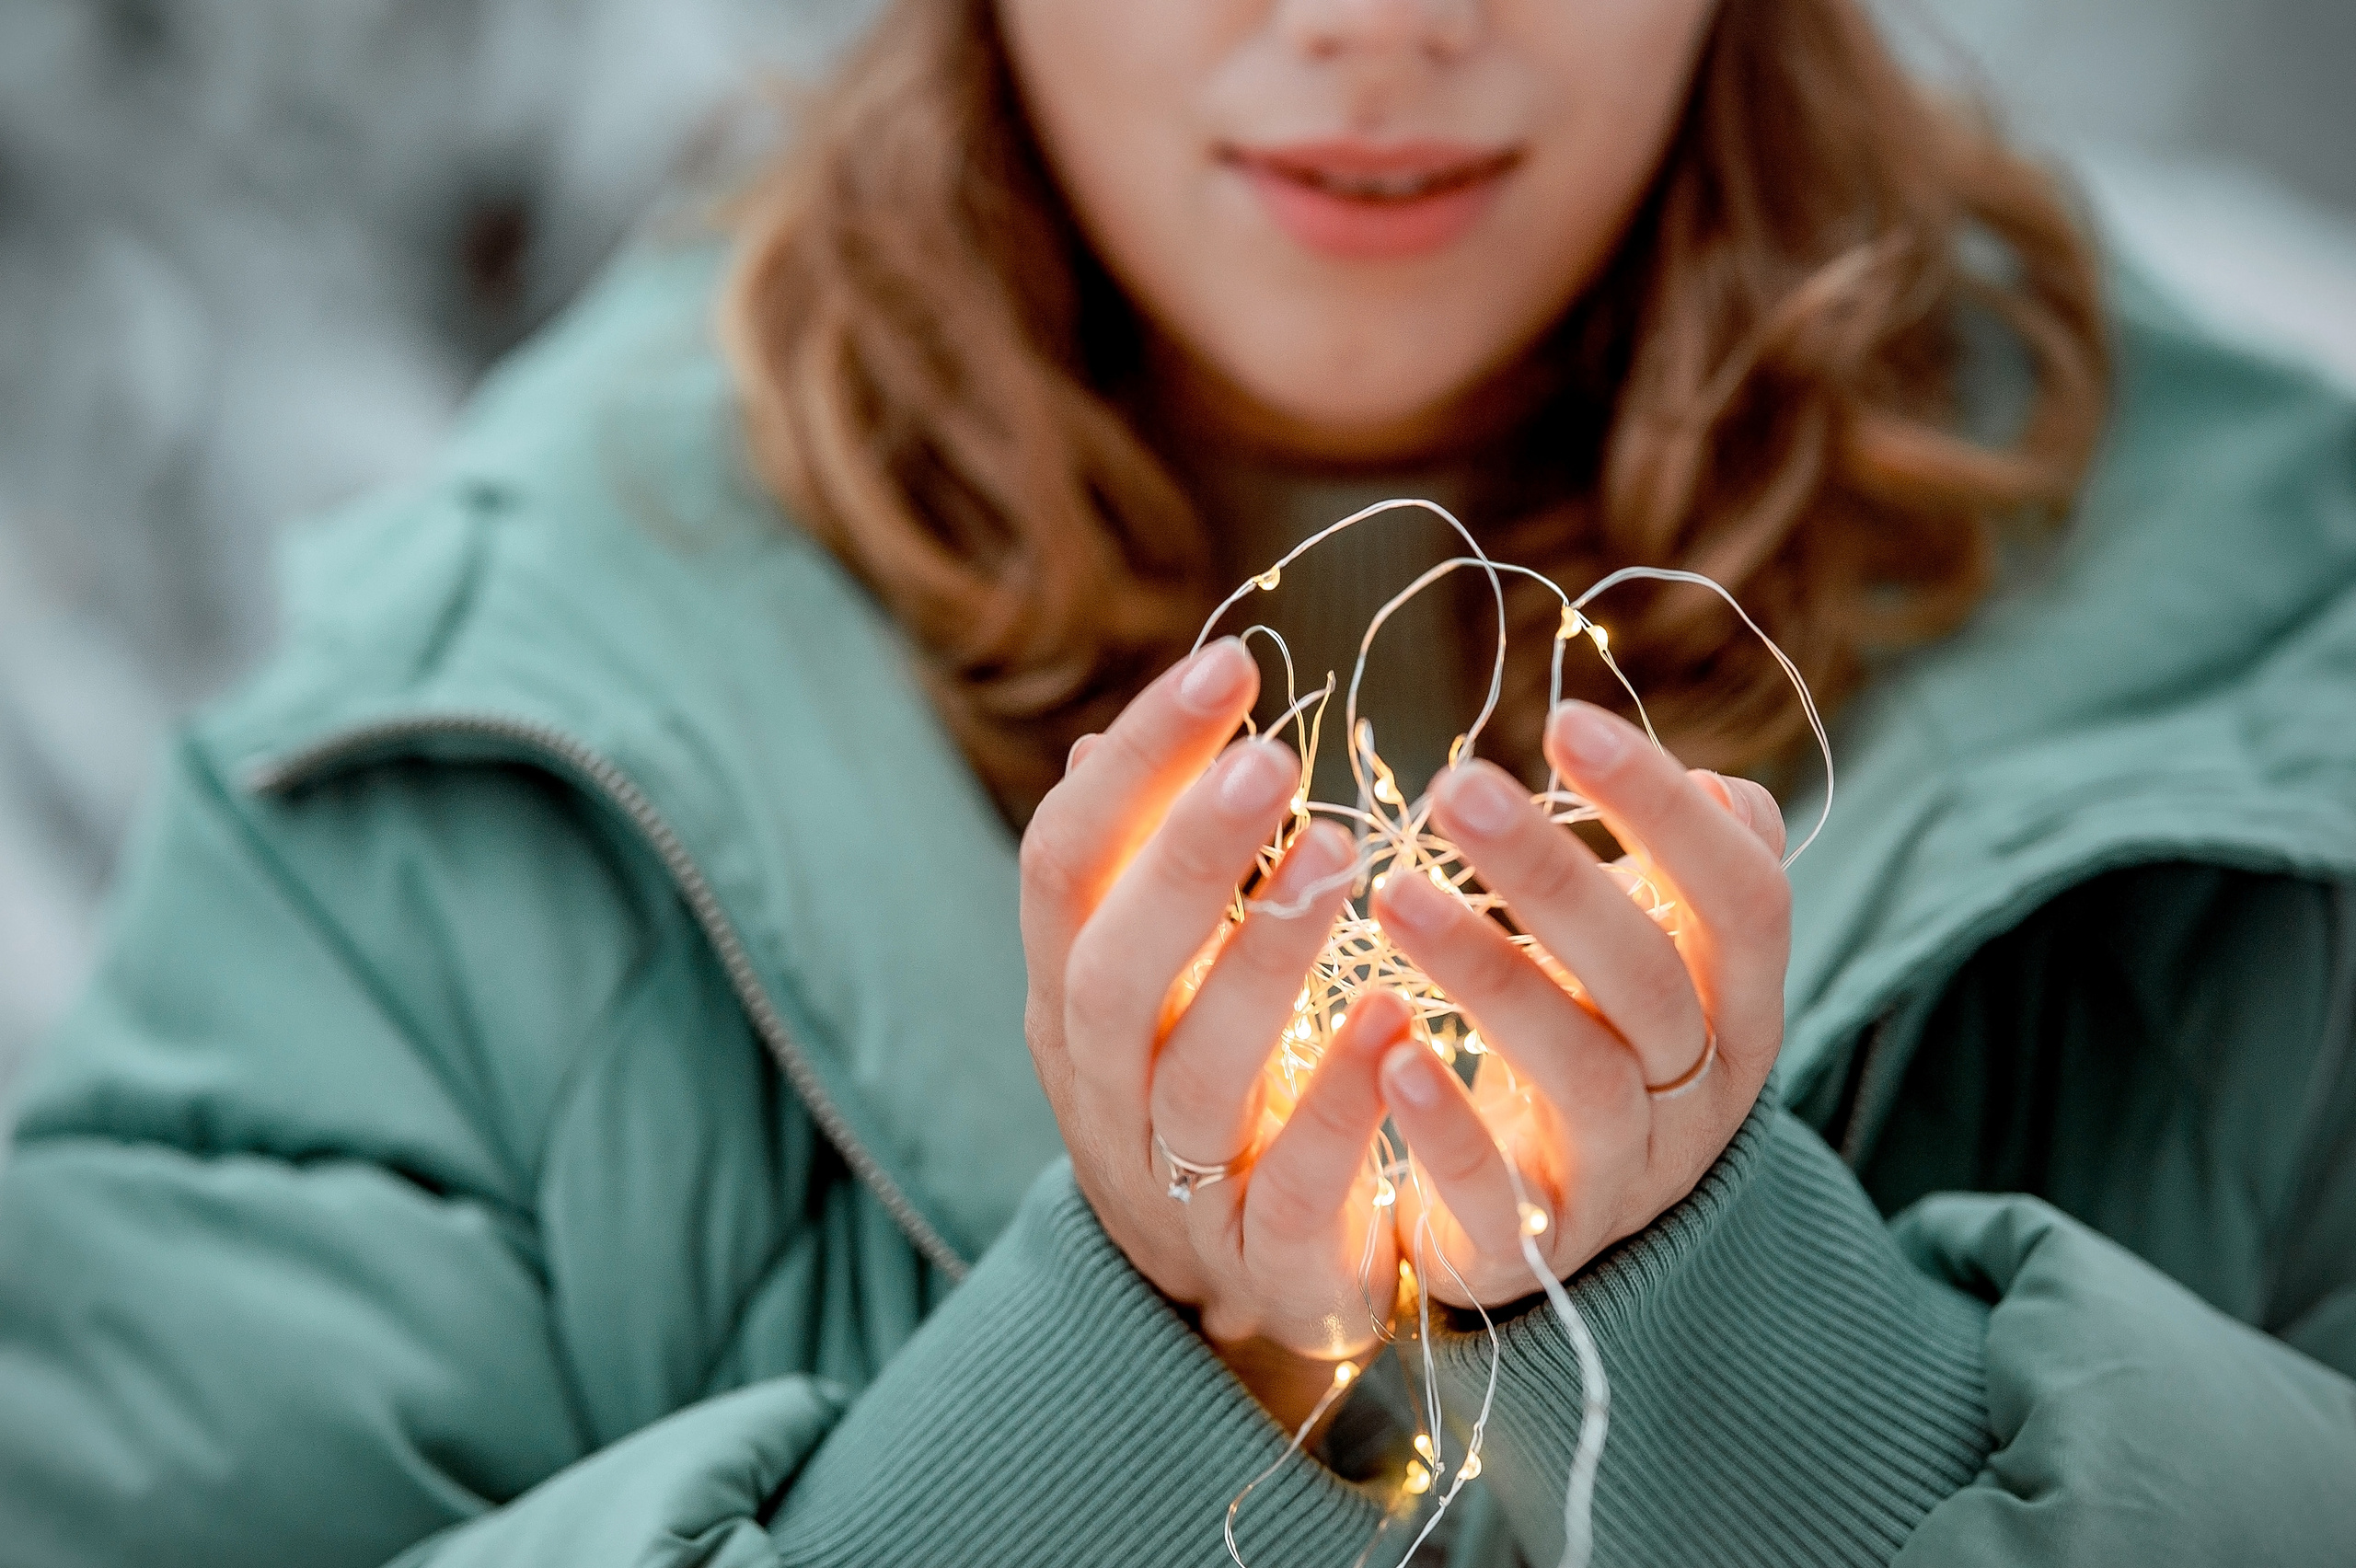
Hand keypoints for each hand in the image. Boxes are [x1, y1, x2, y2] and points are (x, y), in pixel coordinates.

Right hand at [1020, 639, 1405, 1425]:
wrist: (1227, 1284)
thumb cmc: (1202, 1084)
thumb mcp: (1154, 980)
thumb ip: (1140, 873)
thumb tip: (1109, 740)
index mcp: (1071, 994)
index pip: (1065, 863)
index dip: (1138, 766)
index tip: (1228, 666)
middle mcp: (1101, 1084)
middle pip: (1113, 966)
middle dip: (1187, 856)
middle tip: (1275, 755)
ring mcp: (1173, 1181)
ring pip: (1197, 1074)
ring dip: (1264, 961)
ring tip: (1344, 855)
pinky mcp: (1265, 1260)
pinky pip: (1293, 1188)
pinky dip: (1340, 1108)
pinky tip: (1395, 1022)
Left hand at [1369, 700, 1789, 1304]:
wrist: (1562, 1239)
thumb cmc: (1600, 1058)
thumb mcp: (1657, 971)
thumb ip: (1683, 886)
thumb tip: (1725, 787)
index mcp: (1737, 1011)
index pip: (1742, 900)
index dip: (1665, 812)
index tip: (1564, 721)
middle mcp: (1698, 1095)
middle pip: (1649, 976)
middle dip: (1554, 872)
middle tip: (1455, 785)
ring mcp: (1622, 1177)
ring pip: (1577, 1072)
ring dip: (1487, 973)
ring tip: (1392, 891)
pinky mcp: (1533, 1246)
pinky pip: (1499, 1193)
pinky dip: (1448, 1124)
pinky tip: (1391, 1055)